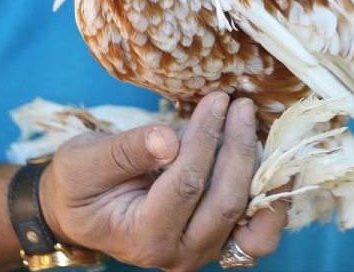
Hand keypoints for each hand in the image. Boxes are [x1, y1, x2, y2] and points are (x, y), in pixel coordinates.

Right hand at [39, 92, 288, 270]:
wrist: (79, 211)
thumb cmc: (78, 185)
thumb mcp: (83, 162)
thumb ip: (125, 152)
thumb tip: (169, 139)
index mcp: (143, 237)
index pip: (186, 185)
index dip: (205, 139)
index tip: (217, 99)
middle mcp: (178, 254)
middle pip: (225, 203)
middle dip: (238, 149)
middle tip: (241, 105)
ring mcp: (202, 252)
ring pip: (252, 222)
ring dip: (265, 175)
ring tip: (264, 131)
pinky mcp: (217, 242)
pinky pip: (258, 231)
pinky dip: (272, 200)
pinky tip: (276, 163)